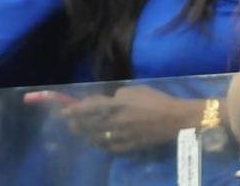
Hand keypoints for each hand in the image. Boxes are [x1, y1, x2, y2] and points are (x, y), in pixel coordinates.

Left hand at [62, 86, 201, 153]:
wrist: (175, 119)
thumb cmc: (157, 100)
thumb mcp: (137, 90)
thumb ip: (120, 96)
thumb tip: (109, 101)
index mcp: (118, 105)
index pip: (89, 109)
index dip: (75, 111)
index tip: (64, 111)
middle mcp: (115, 122)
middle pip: (89, 126)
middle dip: (77, 124)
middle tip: (72, 124)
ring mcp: (121, 136)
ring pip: (96, 138)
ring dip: (88, 135)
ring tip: (85, 132)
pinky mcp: (128, 147)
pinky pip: (109, 148)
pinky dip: (102, 144)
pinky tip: (101, 142)